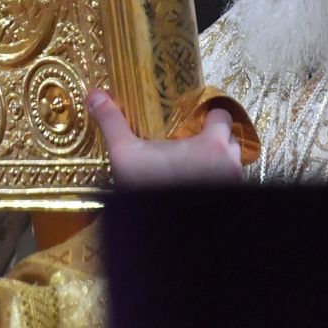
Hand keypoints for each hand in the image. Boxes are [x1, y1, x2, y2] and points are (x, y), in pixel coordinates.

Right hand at [88, 90, 243, 187]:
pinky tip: (192, 179)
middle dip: (213, 137)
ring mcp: (233, 183)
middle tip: (188, 141)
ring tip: (190, 161)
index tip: (190, 119)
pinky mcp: (228, 198)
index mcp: (213, 144)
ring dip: (216, 158)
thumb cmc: (146, 186)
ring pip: (231, 160)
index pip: (222, 115)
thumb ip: (113, 121)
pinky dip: (216, 177)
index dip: (207, 115)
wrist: (156, 234)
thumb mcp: (125, 153)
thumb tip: (95, 94)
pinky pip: (228, 180)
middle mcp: (231, 162)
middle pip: (229, 138)